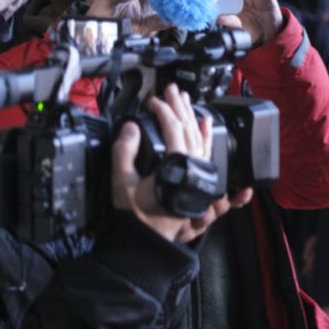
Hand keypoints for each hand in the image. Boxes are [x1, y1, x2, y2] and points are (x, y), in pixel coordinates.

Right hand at [112, 84, 238, 242]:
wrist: (148, 240)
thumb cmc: (136, 216)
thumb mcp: (122, 182)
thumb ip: (124, 152)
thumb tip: (130, 127)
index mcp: (175, 165)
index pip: (172, 128)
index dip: (162, 110)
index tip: (152, 101)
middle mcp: (192, 167)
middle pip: (188, 128)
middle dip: (179, 105)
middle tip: (172, 89)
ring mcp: (198, 173)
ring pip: (199, 137)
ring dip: (191, 116)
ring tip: (185, 99)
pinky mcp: (199, 179)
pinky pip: (207, 151)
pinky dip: (206, 135)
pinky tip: (205, 123)